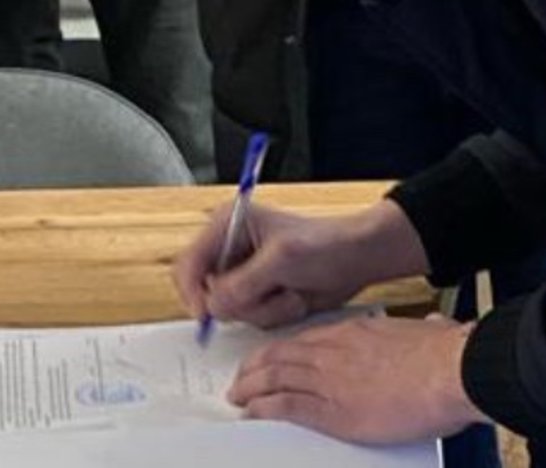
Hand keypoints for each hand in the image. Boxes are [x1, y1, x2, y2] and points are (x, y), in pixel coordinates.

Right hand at [174, 199, 428, 330]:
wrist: (357, 260)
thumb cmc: (325, 244)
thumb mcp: (281, 260)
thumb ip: (243, 283)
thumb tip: (213, 305)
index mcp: (227, 225)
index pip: (189, 263)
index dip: (192, 291)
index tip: (206, 314)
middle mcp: (231, 250)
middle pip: (205, 292)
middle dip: (240, 302)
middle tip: (269, 295)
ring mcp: (244, 275)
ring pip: (230, 311)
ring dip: (263, 309)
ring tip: (290, 291)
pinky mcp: (258, 295)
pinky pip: (250, 319)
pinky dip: (273, 315)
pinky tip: (294, 298)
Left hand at [231, 314, 486, 444]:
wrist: (449, 371)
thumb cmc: (445, 356)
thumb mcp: (431, 332)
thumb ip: (424, 331)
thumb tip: (435, 326)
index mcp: (354, 332)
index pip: (305, 338)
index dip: (281, 350)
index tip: (270, 359)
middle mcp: (334, 351)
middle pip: (281, 355)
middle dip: (255, 368)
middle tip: (242, 379)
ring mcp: (330, 379)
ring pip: (275, 377)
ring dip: (250, 388)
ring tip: (238, 397)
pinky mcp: (332, 410)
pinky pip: (286, 405)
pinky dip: (263, 409)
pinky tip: (251, 413)